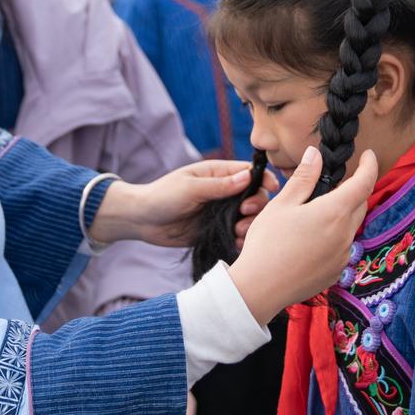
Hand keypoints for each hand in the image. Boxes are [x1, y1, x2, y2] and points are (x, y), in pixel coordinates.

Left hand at [89, 160, 278, 246]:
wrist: (142, 220)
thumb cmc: (162, 196)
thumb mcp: (190, 188)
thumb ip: (219, 185)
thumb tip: (248, 176)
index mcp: (217, 174)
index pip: (250, 172)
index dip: (264, 178)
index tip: (272, 187)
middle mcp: (223, 192)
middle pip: (255, 196)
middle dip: (257, 205)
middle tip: (245, 213)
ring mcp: (221, 212)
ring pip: (249, 218)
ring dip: (250, 224)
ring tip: (239, 230)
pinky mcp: (216, 230)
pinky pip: (236, 234)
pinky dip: (241, 239)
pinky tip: (236, 242)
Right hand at [227, 145, 377, 324]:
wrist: (260, 288)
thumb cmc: (267, 242)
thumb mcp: (281, 204)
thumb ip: (303, 178)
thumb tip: (315, 154)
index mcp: (334, 213)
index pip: (364, 183)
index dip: (369, 166)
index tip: (368, 155)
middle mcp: (345, 235)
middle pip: (360, 205)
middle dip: (354, 189)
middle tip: (335, 182)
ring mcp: (343, 256)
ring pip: (350, 227)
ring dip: (341, 214)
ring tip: (315, 212)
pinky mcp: (336, 272)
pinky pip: (342, 247)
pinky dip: (334, 236)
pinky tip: (310, 239)